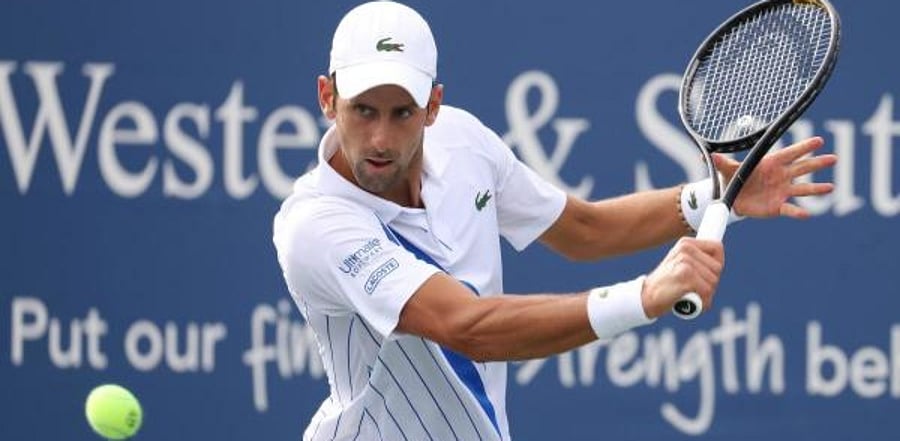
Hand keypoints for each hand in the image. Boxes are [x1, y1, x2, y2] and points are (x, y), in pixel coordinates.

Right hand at [641, 238, 723, 317]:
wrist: (647, 296)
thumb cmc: (666, 284)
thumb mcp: (680, 264)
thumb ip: (697, 260)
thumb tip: (718, 264)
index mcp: (685, 243)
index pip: (717, 248)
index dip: (717, 264)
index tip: (707, 275)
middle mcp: (686, 249)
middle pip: (717, 268)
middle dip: (710, 283)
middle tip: (694, 289)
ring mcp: (685, 261)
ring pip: (713, 281)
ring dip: (706, 294)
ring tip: (690, 296)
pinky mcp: (685, 275)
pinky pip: (706, 291)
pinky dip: (702, 302)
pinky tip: (690, 303)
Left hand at [715, 137, 836, 218]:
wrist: (733, 199)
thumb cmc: (734, 179)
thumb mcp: (727, 169)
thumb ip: (722, 162)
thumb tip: (710, 155)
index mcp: (771, 163)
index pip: (790, 153)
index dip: (804, 147)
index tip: (819, 141)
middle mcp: (781, 176)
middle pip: (803, 168)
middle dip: (817, 163)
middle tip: (833, 158)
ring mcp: (782, 191)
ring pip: (803, 189)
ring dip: (817, 189)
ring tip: (830, 187)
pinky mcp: (778, 206)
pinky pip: (790, 209)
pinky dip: (797, 212)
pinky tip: (807, 214)